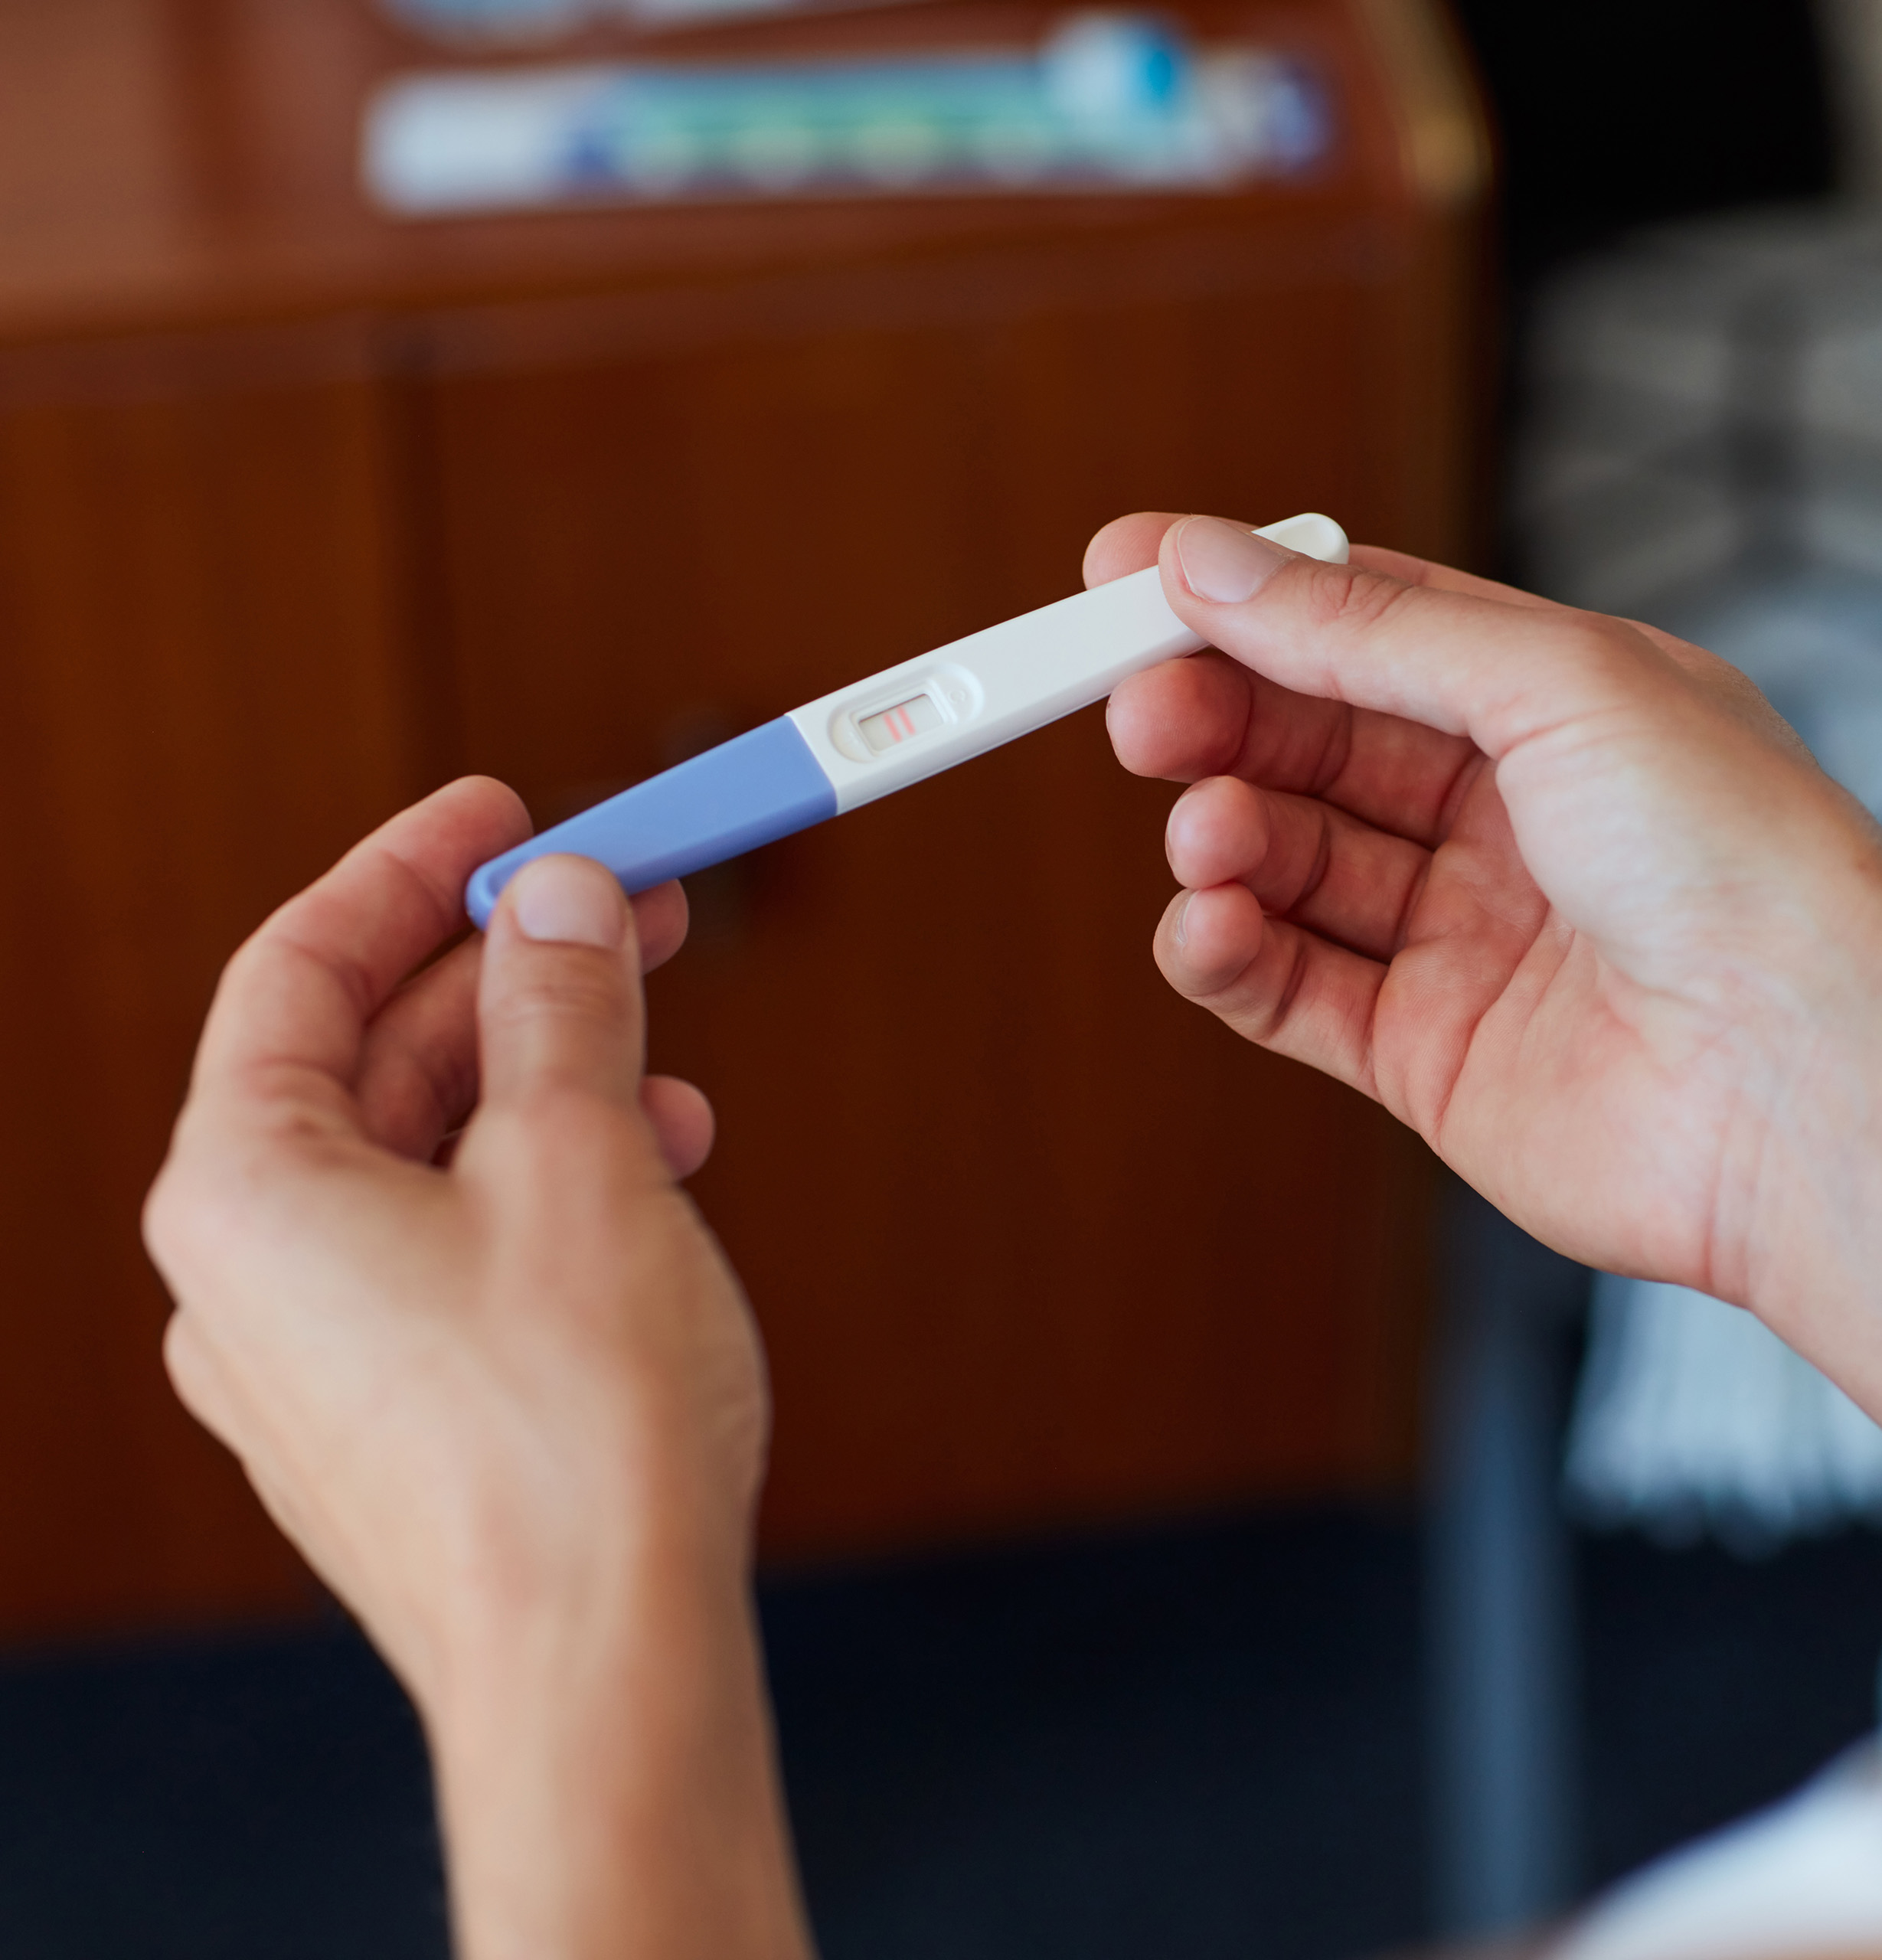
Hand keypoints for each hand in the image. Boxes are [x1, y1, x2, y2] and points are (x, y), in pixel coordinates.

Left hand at [144, 778, 807, 1959]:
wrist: (601, 1659)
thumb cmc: (575, 1423)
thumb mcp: (586, 1157)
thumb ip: (561, 1007)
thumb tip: (558, 897)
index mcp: (242, 1189)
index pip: (301, 971)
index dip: (409, 871)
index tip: (506, 808)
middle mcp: (243, 1275)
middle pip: (372, 1063)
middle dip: (510, 976)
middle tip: (632, 903)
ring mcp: (309, 1363)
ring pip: (425, 1162)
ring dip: (548, 1087)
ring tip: (673, 1067)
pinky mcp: (388, 1426)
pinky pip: (450, 1256)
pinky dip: (547, 1193)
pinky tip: (655, 1187)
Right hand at [1093, 512, 1881, 1306]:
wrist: (1809, 1079)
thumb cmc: (1739, 860)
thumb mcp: (1558, 682)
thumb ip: (1375, 628)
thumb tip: (1218, 564)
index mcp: (1565, 705)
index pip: (1372, 627)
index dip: (1247, 600)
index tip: (1124, 573)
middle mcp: (1518, 819)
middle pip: (1317, 741)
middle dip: (1217, 715)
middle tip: (1134, 706)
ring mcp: (1473, 941)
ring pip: (1295, 865)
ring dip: (1224, 835)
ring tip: (1205, 830)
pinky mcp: (1434, 1060)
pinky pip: (1293, 990)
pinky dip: (1228, 951)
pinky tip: (1207, 918)